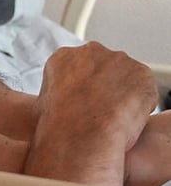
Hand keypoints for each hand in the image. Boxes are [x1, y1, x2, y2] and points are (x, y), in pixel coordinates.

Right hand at [36, 42, 156, 150]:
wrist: (81, 133)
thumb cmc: (58, 125)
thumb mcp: (41, 105)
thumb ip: (55, 94)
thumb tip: (59, 104)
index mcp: (63, 57)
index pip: (78, 66)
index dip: (82, 86)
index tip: (83, 100)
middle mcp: (91, 51)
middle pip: (102, 66)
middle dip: (103, 84)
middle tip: (100, 109)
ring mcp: (118, 60)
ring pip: (124, 76)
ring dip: (122, 93)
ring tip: (113, 117)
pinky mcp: (141, 73)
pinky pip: (143, 88)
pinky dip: (139, 103)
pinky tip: (126, 117)